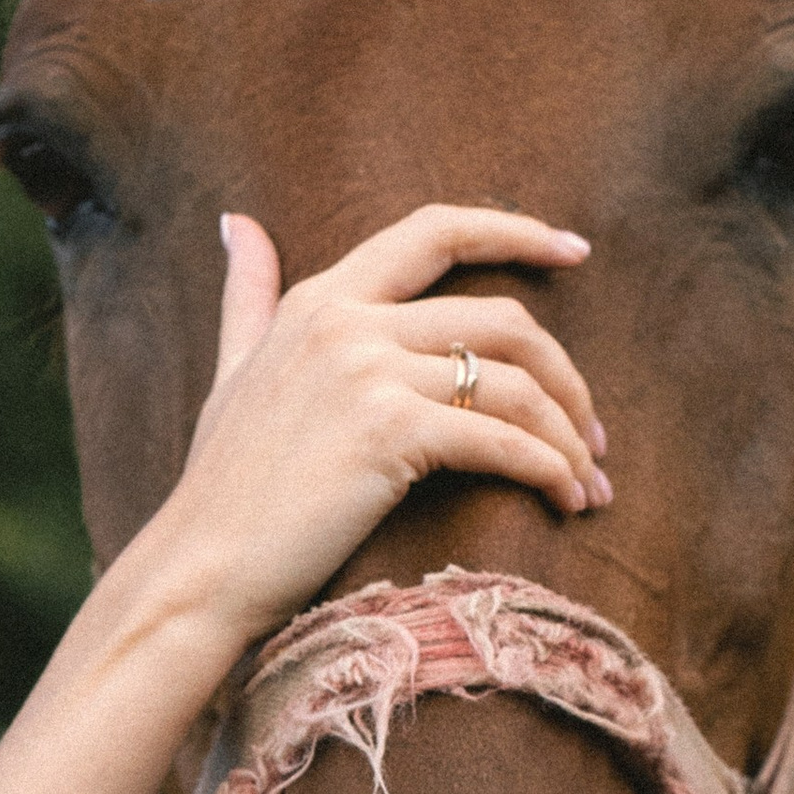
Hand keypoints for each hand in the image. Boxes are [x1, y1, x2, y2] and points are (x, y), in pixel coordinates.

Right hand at [76, 203, 611, 698]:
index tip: (576, 250)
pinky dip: (549, 469)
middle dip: (566, 375)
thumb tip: (237, 223)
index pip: (434, 232)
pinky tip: (566, 500)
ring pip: (514, 381)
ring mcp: (368, 372)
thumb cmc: (221, 488)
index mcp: (320, 299)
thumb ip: (247, 294)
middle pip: (501, 318)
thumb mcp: (232, 370)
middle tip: (593, 431)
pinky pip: (502, 439)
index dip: (515, 231)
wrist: (200, 569)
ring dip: (568, 435)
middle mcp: (347, 320)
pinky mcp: (389, 432)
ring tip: (588, 481)